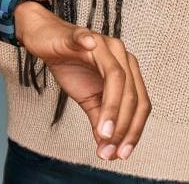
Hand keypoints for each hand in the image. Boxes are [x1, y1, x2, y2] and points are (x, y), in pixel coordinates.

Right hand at [13, 1, 151, 161]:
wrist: (47, 42)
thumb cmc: (72, 66)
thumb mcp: (88, 98)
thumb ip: (100, 120)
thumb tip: (107, 148)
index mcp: (127, 70)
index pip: (140, 103)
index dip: (134, 130)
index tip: (122, 153)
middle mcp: (121, 55)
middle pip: (131, 93)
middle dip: (123, 125)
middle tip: (110, 149)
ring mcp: (102, 44)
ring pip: (116, 76)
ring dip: (112, 107)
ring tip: (104, 132)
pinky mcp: (80, 35)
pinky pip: (86, 39)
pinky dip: (88, 44)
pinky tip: (88, 48)